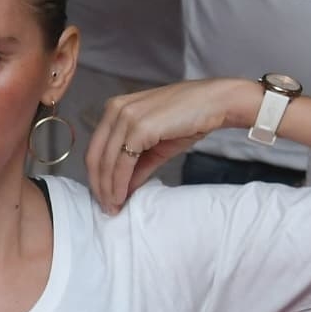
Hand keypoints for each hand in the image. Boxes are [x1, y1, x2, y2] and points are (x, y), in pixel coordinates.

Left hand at [84, 78, 266, 204]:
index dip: (95, 176)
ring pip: (106, 161)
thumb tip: (122, 189)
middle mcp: (115, 109)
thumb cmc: (189, 119)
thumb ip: (137, 165)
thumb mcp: (156, 145)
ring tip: (114, 207)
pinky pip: (122, 162)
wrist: (217, 102)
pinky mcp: (139, 127)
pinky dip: (119, 182)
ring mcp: (126, 116)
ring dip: (108, 188)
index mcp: (114, 109)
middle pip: (94, 156)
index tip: (102, 197)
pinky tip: (122, 196)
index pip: (95, 148)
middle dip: (99, 186)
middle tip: (107, 208)